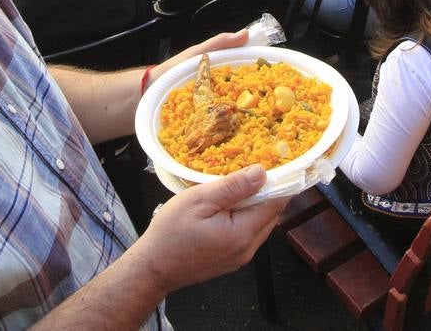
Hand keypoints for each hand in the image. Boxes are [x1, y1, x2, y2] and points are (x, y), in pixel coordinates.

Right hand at [131, 163, 287, 294]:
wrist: (153, 268)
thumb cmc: (171, 233)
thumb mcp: (199, 200)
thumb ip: (233, 187)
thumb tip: (261, 173)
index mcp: (243, 233)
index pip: (276, 204)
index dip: (278, 182)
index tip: (272, 162)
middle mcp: (248, 249)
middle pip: (271, 215)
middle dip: (265, 192)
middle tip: (247, 171)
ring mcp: (241, 257)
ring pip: (260, 224)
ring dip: (254, 205)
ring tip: (234, 188)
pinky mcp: (232, 260)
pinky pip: (248, 234)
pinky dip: (244, 218)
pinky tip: (226, 207)